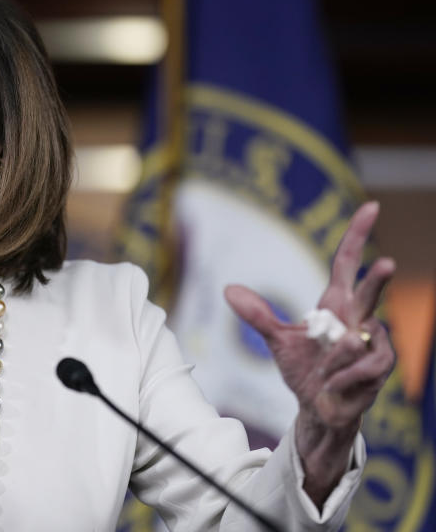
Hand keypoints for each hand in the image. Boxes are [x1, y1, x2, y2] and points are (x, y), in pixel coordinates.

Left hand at [223, 201, 395, 503]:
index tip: (370, 206)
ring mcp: (373, 343)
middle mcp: (357, 319)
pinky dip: (340, 377)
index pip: (347, 264)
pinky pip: (361, 365)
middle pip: (369, 292)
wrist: (317, 408)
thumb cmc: (305, 370)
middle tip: (386, 262)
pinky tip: (333, 385)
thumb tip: (228, 289)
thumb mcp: (277, 340)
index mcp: (335, 305)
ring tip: (322, 373)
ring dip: (332, 360)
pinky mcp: (380, 367)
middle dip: (378, 279)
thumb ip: (258, 315)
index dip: (357, 235)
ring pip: (353, 341)